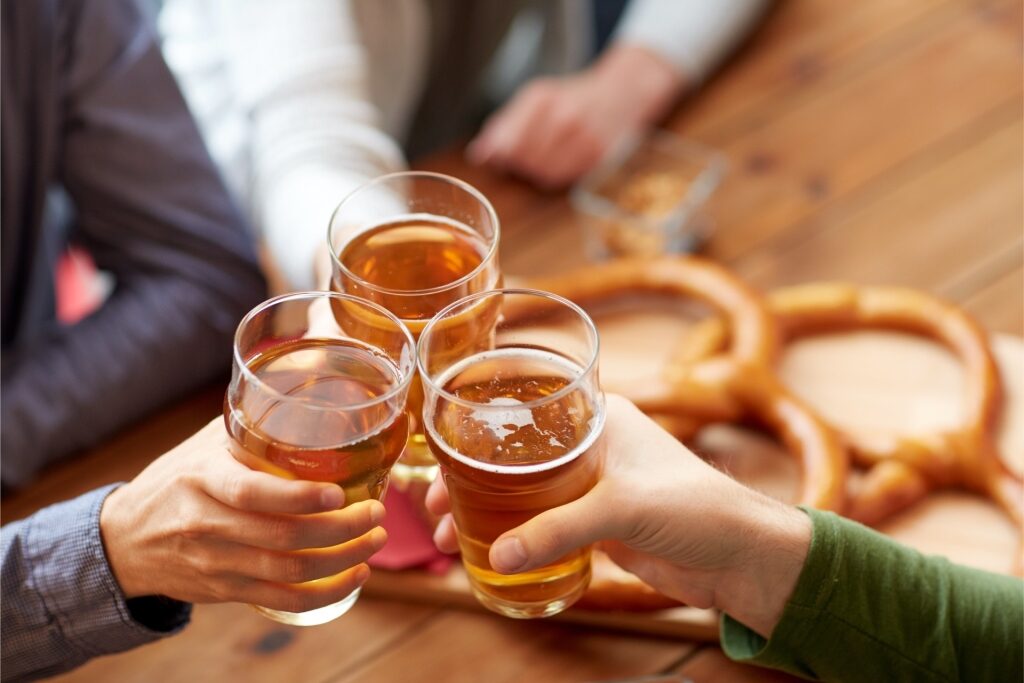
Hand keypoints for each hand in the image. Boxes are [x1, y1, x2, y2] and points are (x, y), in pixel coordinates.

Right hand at [100, 419, 385, 613]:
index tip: (340, 492)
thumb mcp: (206, 444)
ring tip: (374, 541)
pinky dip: (323, 594)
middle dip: (341, 531)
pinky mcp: (225, 591)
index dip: (299, 498)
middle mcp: (207, 525)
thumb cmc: (179, 478)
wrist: (124, 540)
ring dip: (341, 561)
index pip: (252, 494)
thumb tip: (314, 377)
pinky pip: (280, 600)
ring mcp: (216, 563)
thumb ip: (253, 423)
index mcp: (203, 480)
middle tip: (377, 515)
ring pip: (287, 572)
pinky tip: (354, 576)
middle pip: (282, 538)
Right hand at [427, 395, 810, 637]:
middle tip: (432, 504)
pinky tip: (488, 554)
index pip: (527, 406)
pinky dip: (516, 538)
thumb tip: (498, 556)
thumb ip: (558, 529)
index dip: (479, 426)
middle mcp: (591, 445)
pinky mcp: (599, 524)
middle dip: (471, 478)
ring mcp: (593, 486)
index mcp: (599, 417)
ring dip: (487, 512)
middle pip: (515, 456)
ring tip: (448, 536)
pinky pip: (545, 527)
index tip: (440, 449)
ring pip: (524, 494)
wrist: (742, 557)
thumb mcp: (622, 508)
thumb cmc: (697, 508)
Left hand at [467, 44, 683, 188]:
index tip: (494, 155)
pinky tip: (558, 160)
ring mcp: (582, 139)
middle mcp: (564, 118)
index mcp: (542, 99)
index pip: (507, 142)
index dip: (498, 154)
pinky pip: (562, 178)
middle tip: (520, 154)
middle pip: (523, 160)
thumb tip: (478, 155)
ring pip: (541, 173)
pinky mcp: (596, 158)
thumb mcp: (535, 98)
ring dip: (534, 171)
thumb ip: (504, 125)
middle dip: (516, 162)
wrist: (621, 95)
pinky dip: (553, 174)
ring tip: (541, 155)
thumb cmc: (571, 98)